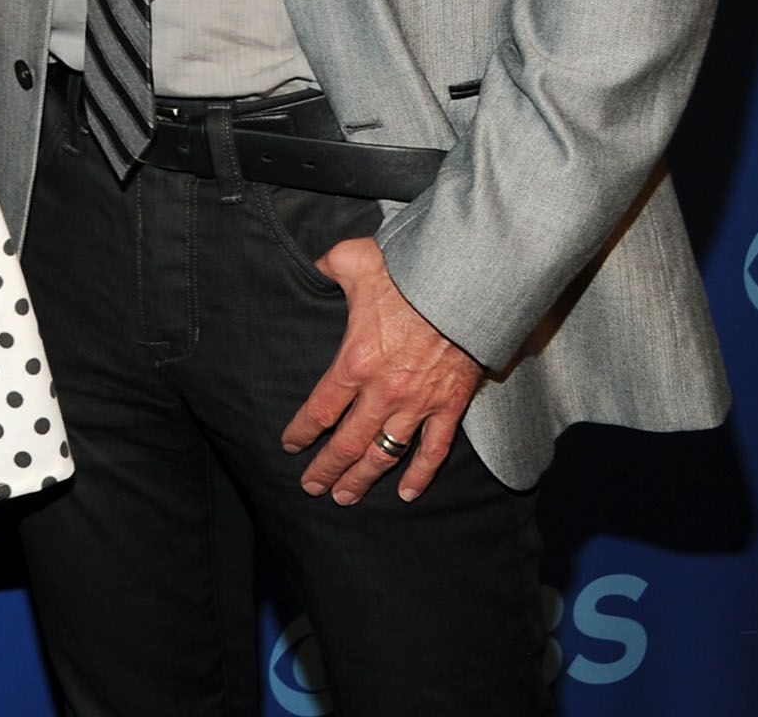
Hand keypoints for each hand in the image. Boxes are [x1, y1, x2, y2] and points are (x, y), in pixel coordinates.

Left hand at [281, 235, 485, 504]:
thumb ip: (329, 266)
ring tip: (345, 497)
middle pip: (346, 442)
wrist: (468, 286)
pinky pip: (434, 450)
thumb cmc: (409, 272)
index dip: (301, 431)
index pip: (319, 409)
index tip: (290, 445)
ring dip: (364, 479)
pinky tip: (409, 494)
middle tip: (311, 488)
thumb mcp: (354, 260)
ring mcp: (418, 403)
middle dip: (326, 469)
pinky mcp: (450, 406)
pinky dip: (421, 475)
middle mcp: (383, 392)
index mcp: (354, 362)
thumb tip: (318, 265)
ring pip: (385, 454)